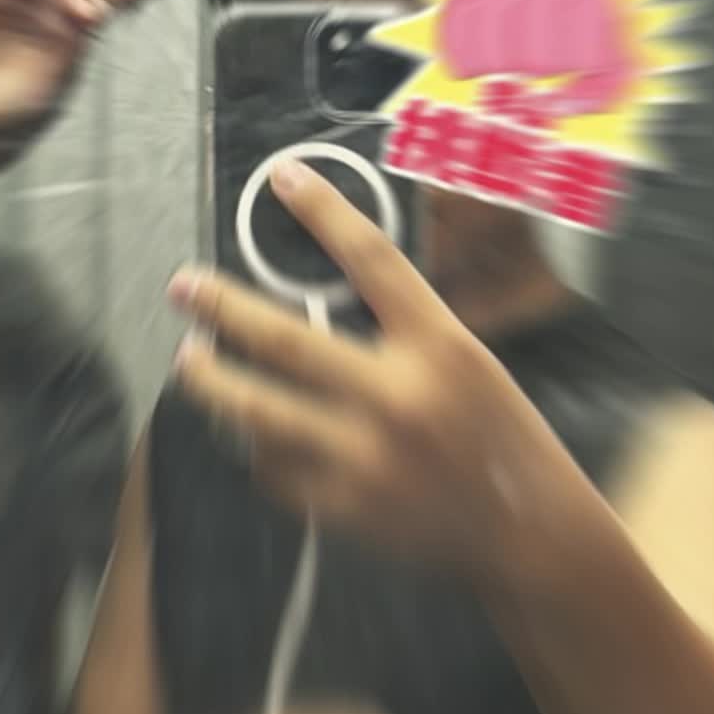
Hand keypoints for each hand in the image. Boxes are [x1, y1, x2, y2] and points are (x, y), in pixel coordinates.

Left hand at [169, 159, 556, 573]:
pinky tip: (248, 431)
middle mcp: (399, 397)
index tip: (282, 178)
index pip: (372, 260)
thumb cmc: (498, 433)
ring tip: (189, 360)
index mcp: (440, 346)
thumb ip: (401, 332)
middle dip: (222, 308)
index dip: (324, 212)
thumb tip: (316, 299)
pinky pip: (275, 469)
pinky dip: (257, 446)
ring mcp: (366, 458)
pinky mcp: (345, 510)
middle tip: (184, 286)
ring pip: (259, 410)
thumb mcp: (467, 362)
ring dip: (213, 381)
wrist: (528, 535)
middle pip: (286, 339)